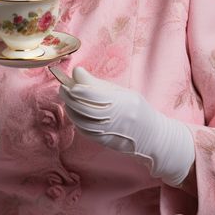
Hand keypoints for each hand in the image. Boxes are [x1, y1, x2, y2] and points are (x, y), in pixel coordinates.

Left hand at [59, 67, 194, 186]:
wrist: (152, 135)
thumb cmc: (136, 109)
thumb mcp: (122, 93)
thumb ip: (99, 84)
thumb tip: (76, 72)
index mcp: (123, 102)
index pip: (95, 95)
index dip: (79, 88)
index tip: (69, 82)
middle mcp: (117, 118)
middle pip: (86, 108)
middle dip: (70, 98)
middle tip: (62, 88)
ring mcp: (110, 132)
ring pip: (83, 122)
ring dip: (71, 110)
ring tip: (67, 100)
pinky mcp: (105, 142)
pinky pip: (86, 132)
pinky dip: (77, 122)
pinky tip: (74, 113)